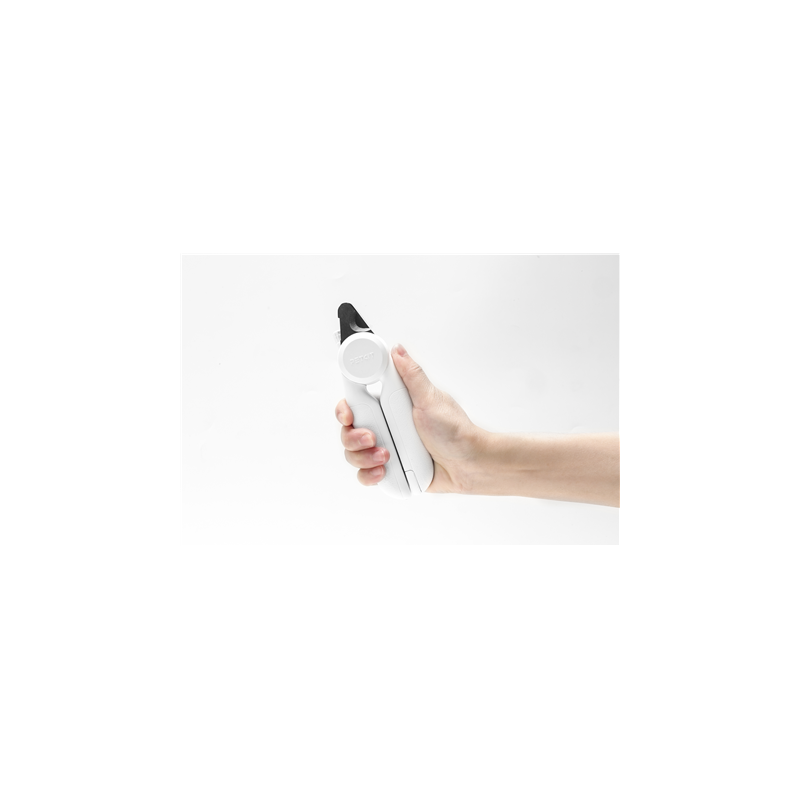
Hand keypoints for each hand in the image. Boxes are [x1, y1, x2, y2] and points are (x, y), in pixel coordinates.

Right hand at [335, 343, 484, 491]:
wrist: (467, 465)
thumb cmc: (455, 432)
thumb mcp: (430, 399)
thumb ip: (411, 375)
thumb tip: (398, 350)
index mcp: (391, 406)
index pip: (356, 403)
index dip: (345, 409)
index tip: (349, 415)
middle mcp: (385, 426)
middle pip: (348, 430)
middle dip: (354, 437)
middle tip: (372, 438)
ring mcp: (385, 448)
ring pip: (352, 454)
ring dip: (363, 457)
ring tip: (386, 456)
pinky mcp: (388, 470)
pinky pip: (364, 475)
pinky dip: (369, 475)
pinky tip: (384, 471)